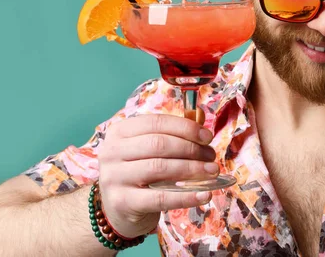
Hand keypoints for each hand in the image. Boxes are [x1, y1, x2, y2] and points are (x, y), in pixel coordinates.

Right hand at [97, 114, 217, 237]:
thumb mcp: (149, 149)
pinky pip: (160, 198)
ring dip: (191, 169)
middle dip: (191, 149)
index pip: (156, 122)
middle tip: (211, 156)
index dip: (185, 127)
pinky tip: (204, 194)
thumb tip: (200, 115)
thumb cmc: (139, 172)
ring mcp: (114, 177)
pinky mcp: (122, 202)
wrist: (117, 209)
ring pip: (159, 168)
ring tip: (212, 171)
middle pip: (158, 144)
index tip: (207, 137)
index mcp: (119, 131)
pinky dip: (186, 196)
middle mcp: (112, 151)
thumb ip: (173, 132)